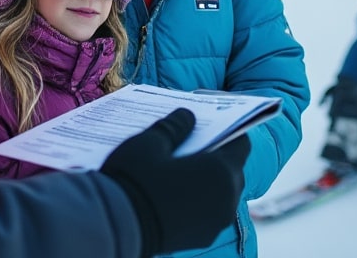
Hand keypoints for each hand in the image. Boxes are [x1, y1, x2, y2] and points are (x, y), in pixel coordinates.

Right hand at [100, 109, 249, 256]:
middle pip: (231, 171)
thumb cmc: (136, 179)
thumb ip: (174, 127)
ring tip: (181, 170)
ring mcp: (215, 223)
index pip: (240, 144)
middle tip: (193, 145)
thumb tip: (187, 116)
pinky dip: (198, 202)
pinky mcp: (201, 239)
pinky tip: (173, 194)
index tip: (213, 124)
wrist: (116, 227)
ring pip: (220, 194)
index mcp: (222, 171)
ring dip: (207, 181)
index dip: (228, 131)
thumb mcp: (150, 143)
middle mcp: (227, 199)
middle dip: (216, 157)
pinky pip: (207, 213)